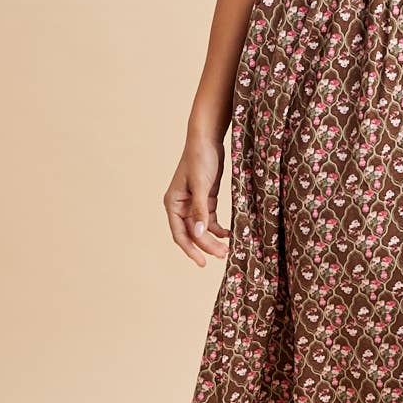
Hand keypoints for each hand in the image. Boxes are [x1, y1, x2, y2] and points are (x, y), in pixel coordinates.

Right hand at [164, 134, 231, 266]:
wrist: (208, 139)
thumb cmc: (200, 158)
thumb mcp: (201, 185)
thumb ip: (200, 210)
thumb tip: (198, 234)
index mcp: (173, 203)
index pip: (180, 234)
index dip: (190, 250)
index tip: (203, 262)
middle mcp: (181, 206)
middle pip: (192, 233)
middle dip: (206, 245)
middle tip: (223, 255)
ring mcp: (193, 204)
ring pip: (202, 229)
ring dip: (213, 239)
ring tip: (227, 249)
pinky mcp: (206, 199)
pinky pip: (210, 220)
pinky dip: (219, 228)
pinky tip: (229, 234)